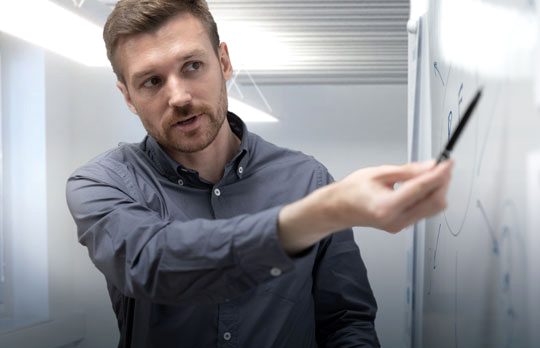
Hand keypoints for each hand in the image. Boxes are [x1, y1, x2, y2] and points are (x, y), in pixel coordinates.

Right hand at [278, 160, 453, 253]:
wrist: (339, 209)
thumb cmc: (352, 191)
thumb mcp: (377, 173)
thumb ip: (406, 171)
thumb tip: (430, 167)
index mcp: (386, 206)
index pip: (421, 189)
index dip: (439, 174)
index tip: (448, 163)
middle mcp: (395, 220)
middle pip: (434, 203)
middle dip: (442, 183)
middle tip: (442, 166)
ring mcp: (400, 226)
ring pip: (433, 209)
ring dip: (437, 190)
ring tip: (432, 174)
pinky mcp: (403, 226)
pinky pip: (424, 211)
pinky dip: (429, 197)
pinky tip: (423, 185)